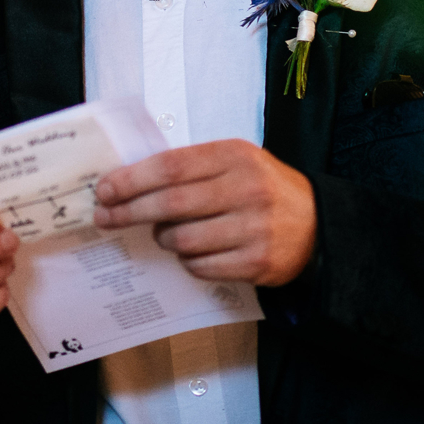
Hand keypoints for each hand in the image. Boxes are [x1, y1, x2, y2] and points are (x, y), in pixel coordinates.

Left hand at [93, 138, 314, 285]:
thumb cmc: (261, 188)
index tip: (104, 189)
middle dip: (129, 211)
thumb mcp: (234, 162)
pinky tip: (190, 252)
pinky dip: (186, 261)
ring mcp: (255, 228)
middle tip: (104, 217)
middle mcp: (247, 190)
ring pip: (183, 239)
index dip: (131, 179)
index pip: (171, 166)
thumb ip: (191, 167)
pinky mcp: (258, 262)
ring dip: (162, 238)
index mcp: (235, 156)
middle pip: (171, 204)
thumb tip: (128, 182)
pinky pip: (201, 266)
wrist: (318, 225)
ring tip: (161, 234)